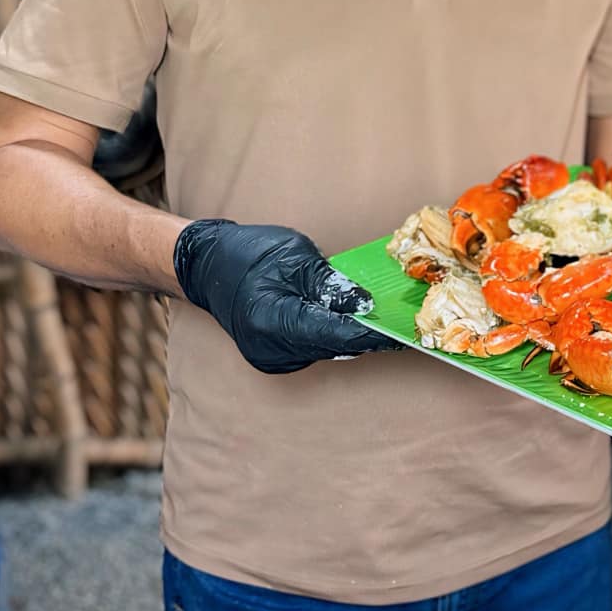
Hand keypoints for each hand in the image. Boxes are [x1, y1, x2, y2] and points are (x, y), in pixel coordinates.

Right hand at [173, 220, 393, 374]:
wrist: (207, 265)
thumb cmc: (247, 253)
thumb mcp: (295, 257)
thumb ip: (331, 285)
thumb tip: (365, 305)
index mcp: (271, 319)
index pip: (332, 333)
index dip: (370, 333)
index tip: (401, 332)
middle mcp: (269, 348)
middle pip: (332, 346)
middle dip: (368, 335)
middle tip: (404, 324)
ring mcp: (270, 357)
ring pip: (326, 350)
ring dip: (354, 336)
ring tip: (387, 321)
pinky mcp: (275, 356)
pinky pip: (314, 348)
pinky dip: (335, 336)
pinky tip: (356, 323)